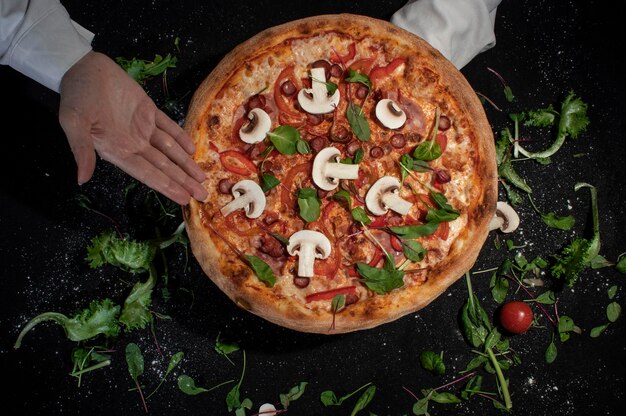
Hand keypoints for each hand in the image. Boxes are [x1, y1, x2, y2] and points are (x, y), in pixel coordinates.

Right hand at [58, 51, 207, 204]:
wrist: (81, 66)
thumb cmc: (75, 95)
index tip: (184, 199)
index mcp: (117, 150)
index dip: (166, 186)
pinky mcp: (148, 110)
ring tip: (202, 179)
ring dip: (186, 164)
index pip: (148, 173)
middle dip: (183, 181)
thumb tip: (81, 179)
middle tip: (203, 195)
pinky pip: (169, 127)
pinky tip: (192, 149)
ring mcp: (142, 127)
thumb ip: (81, 150)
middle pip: (164, 167)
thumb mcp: (73, 122)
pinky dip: (181, 137)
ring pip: (170, 150)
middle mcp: (133, 143)